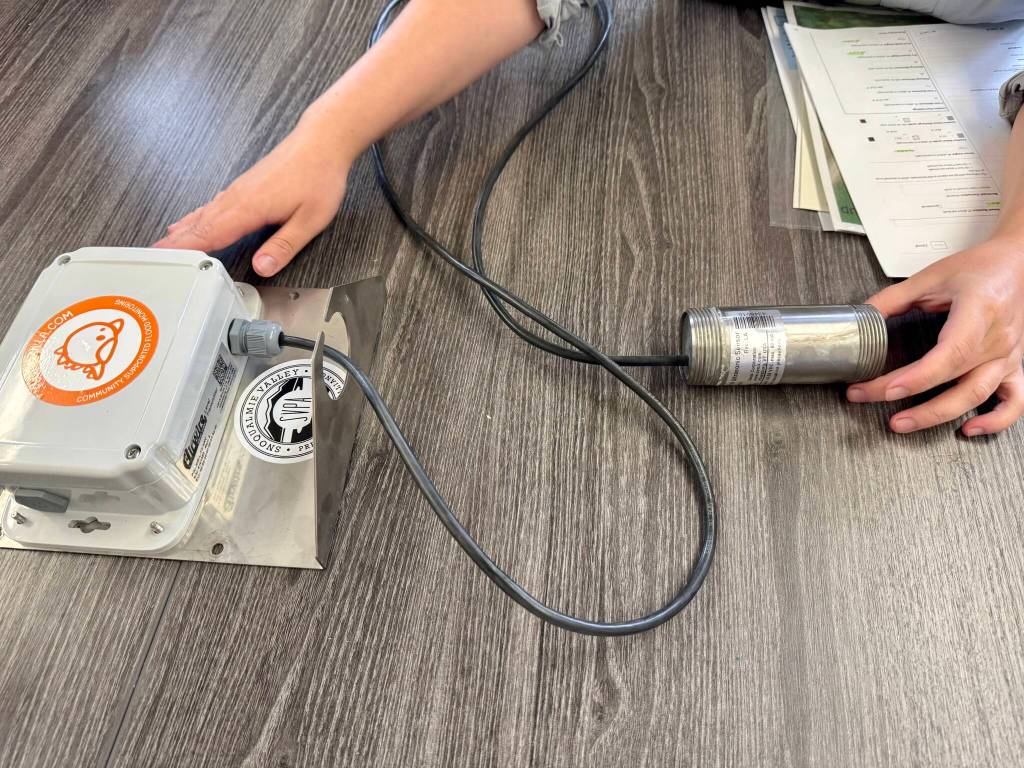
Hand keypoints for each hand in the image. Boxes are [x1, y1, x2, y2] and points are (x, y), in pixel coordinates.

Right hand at [153, 112, 352, 275]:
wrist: (322, 141)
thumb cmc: (318, 176)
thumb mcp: (310, 220)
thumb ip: (284, 246)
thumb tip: (262, 267)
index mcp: (250, 208)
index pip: (212, 233)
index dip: (188, 248)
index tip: (166, 257)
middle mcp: (239, 197)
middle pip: (201, 223)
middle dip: (177, 240)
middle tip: (152, 254)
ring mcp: (240, 189)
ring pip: (205, 211)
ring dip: (185, 228)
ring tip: (166, 241)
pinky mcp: (245, 185)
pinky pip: (215, 203)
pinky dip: (199, 214)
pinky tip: (195, 219)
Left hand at [847, 236, 1023, 435]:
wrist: (1018, 263)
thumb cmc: (981, 268)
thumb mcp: (931, 277)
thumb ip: (892, 298)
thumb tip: (862, 318)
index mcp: (979, 312)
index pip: (950, 354)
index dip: (918, 378)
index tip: (887, 389)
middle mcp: (998, 339)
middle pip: (957, 381)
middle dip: (912, 400)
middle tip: (870, 399)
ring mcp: (1008, 355)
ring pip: (979, 396)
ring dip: (940, 416)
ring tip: (903, 422)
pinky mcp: (1014, 364)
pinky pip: (1014, 401)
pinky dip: (995, 422)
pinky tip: (969, 429)